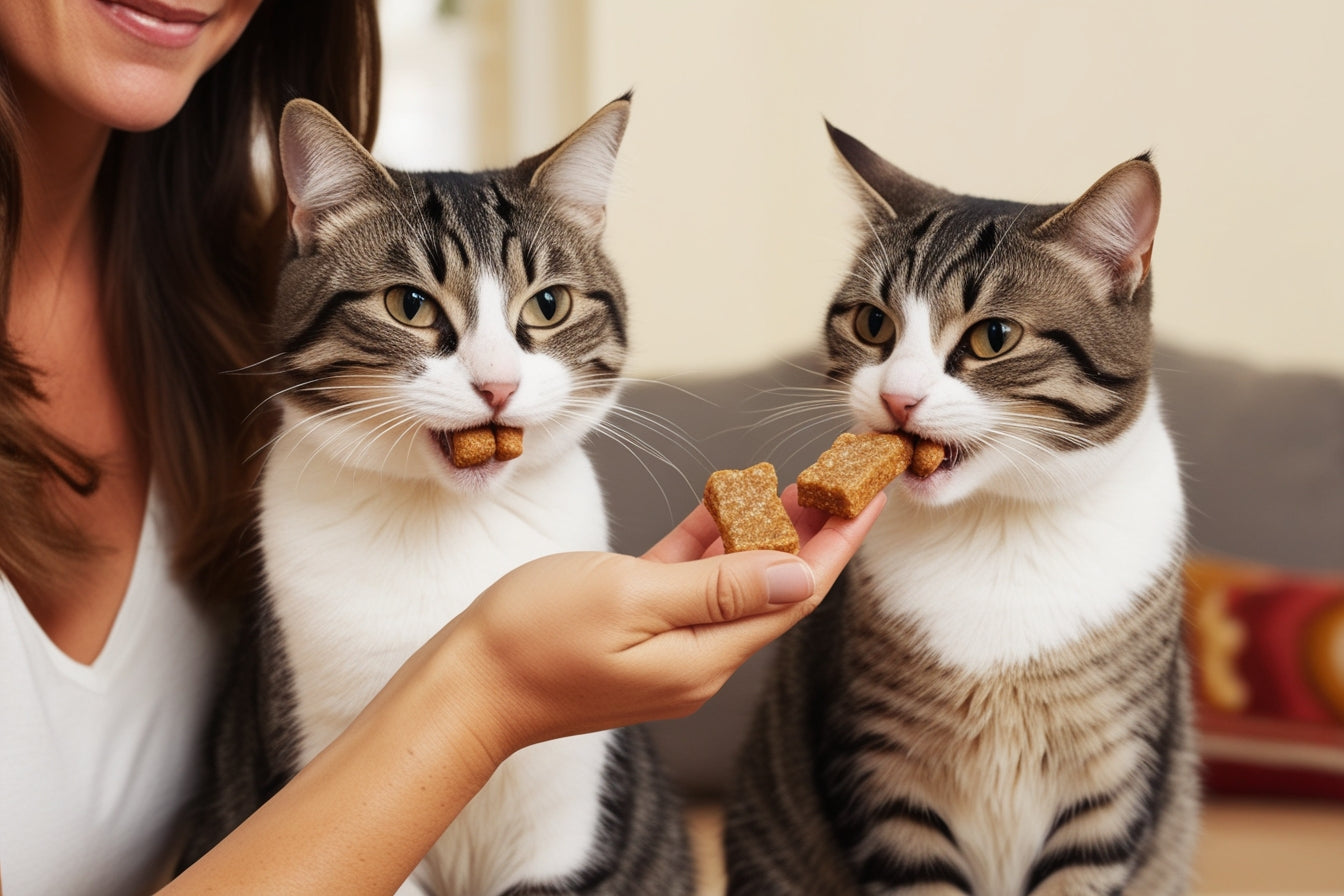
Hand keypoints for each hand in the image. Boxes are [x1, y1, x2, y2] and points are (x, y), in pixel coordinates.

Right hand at [449, 485, 884, 756]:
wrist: (466, 686)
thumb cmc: (534, 641)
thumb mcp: (629, 602)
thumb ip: (715, 589)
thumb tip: (796, 573)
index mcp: (704, 656)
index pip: (794, 592)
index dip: (837, 542)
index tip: (868, 495)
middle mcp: (696, 657)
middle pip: (773, 584)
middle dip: (812, 531)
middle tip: (841, 476)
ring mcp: (666, 644)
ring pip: (734, 578)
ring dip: (763, 529)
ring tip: (798, 481)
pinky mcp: (635, 628)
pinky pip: (689, 579)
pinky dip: (709, 540)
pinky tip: (723, 502)